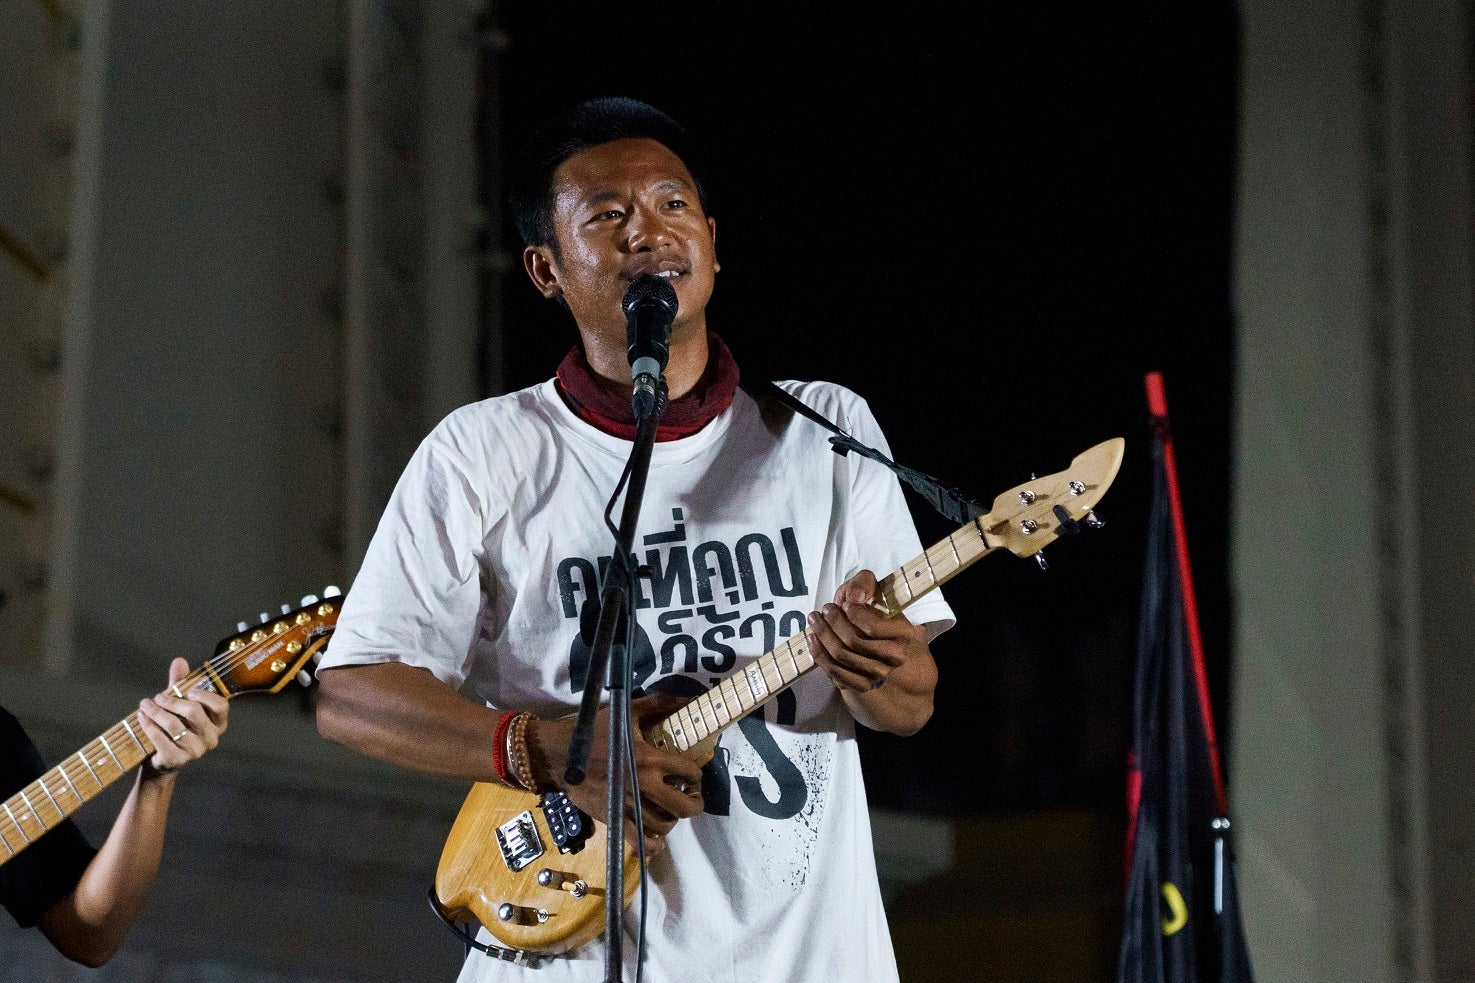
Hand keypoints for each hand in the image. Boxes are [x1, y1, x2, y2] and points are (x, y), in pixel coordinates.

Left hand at [137, 657, 229, 776]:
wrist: (161, 760)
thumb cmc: (175, 727)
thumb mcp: (179, 704)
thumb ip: (181, 683)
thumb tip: (179, 661)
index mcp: (218, 723)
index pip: (221, 706)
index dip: (206, 696)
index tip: (188, 690)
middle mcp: (211, 738)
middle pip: (194, 712)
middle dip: (172, 701)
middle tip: (157, 697)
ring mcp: (196, 751)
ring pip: (175, 726)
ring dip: (156, 713)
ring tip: (144, 706)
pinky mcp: (178, 760)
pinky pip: (162, 740)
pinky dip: (149, 727)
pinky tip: (142, 718)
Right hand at [529, 692, 703, 853]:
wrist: (561, 756)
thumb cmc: (595, 733)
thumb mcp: (626, 712)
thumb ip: (658, 703)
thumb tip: (686, 699)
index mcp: (650, 759)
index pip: (689, 773)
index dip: (698, 775)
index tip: (694, 774)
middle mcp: (644, 786)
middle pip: (683, 807)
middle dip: (696, 803)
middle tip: (693, 796)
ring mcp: (629, 806)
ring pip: (664, 826)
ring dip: (674, 819)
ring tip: (671, 810)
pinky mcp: (614, 820)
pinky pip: (639, 842)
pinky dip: (652, 845)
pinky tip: (656, 838)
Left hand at [806, 570, 916, 691]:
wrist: (868, 633)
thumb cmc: (869, 608)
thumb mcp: (869, 589)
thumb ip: (864, 583)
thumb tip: (854, 597)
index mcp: (904, 633)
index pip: (872, 628)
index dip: (853, 614)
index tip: (844, 604)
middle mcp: (895, 657)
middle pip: (854, 642)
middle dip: (834, 623)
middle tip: (826, 609)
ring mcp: (879, 674)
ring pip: (842, 656)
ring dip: (823, 635)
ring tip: (815, 619)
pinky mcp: (862, 684)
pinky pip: (835, 673)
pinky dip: (820, 654)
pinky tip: (812, 639)